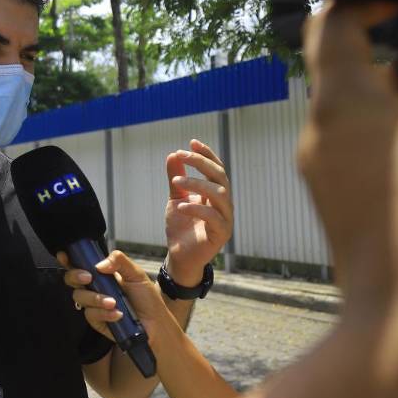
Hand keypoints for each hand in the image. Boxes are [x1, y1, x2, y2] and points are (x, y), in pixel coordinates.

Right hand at [60, 250, 180, 347]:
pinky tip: (118, 314)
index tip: (64, 255)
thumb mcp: (136, 274)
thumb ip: (119, 262)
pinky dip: (104, 313)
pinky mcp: (96, 321)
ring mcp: (94, 305)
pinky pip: (90, 314)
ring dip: (95, 298)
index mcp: (102, 274)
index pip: (81, 263)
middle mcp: (94, 288)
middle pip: (72, 279)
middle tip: (88, 277)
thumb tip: (99, 264)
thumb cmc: (146, 298)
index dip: (69, 259)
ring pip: (79, 297)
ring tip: (114, 302)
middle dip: (75, 275)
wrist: (155, 324)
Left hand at [164, 139, 232, 284]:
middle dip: (201, 163)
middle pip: (220, 177)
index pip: (216, 169)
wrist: (180, 256)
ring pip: (219, 194)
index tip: (192, 142)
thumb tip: (173, 155)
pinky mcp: (221, 235)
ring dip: (197, 184)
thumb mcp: (175, 198)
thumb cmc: (181, 227)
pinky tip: (181, 207)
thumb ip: (175, 178)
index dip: (207, 154)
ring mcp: (225, 219)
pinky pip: (213, 218)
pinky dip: (197, 209)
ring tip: (176, 182)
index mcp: (215, 194)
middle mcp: (224, 204)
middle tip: (182, 154)